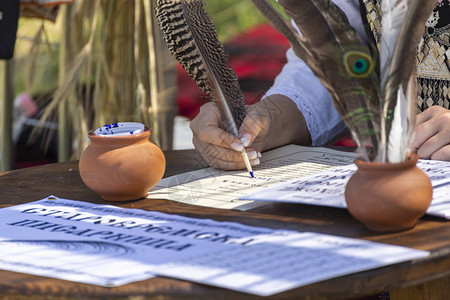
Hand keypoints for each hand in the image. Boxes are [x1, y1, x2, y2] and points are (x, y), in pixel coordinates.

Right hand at [190, 95, 310, 169]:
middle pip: (210, 148)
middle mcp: (202, 128)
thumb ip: (252, 124)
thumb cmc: (260, 115)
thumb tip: (245, 140)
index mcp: (209, 112)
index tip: (241, 147)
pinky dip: (234, 166)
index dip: (222, 140)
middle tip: (255, 155)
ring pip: (213, 159)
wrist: (262, 125)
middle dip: (233, 155)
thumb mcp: (260, 115)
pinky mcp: (211, 154)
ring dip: (235, 163)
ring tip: (256, 159)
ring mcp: (204, 143)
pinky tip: (250, 162)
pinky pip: (218, 165)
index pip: (208, 130)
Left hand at [410, 106, 449, 160]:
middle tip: (424, 153)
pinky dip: (438, 159)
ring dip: (428, 157)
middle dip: (417, 151)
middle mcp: (444, 118)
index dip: (408, 142)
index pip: (410, 129)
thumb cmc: (449, 133)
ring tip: (436, 154)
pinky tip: (444, 156)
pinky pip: (439, 156)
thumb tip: (403, 145)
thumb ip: (420, 130)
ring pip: (425, 150)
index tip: (410, 149)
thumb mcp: (436, 125)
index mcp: (434, 111)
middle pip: (414, 140)